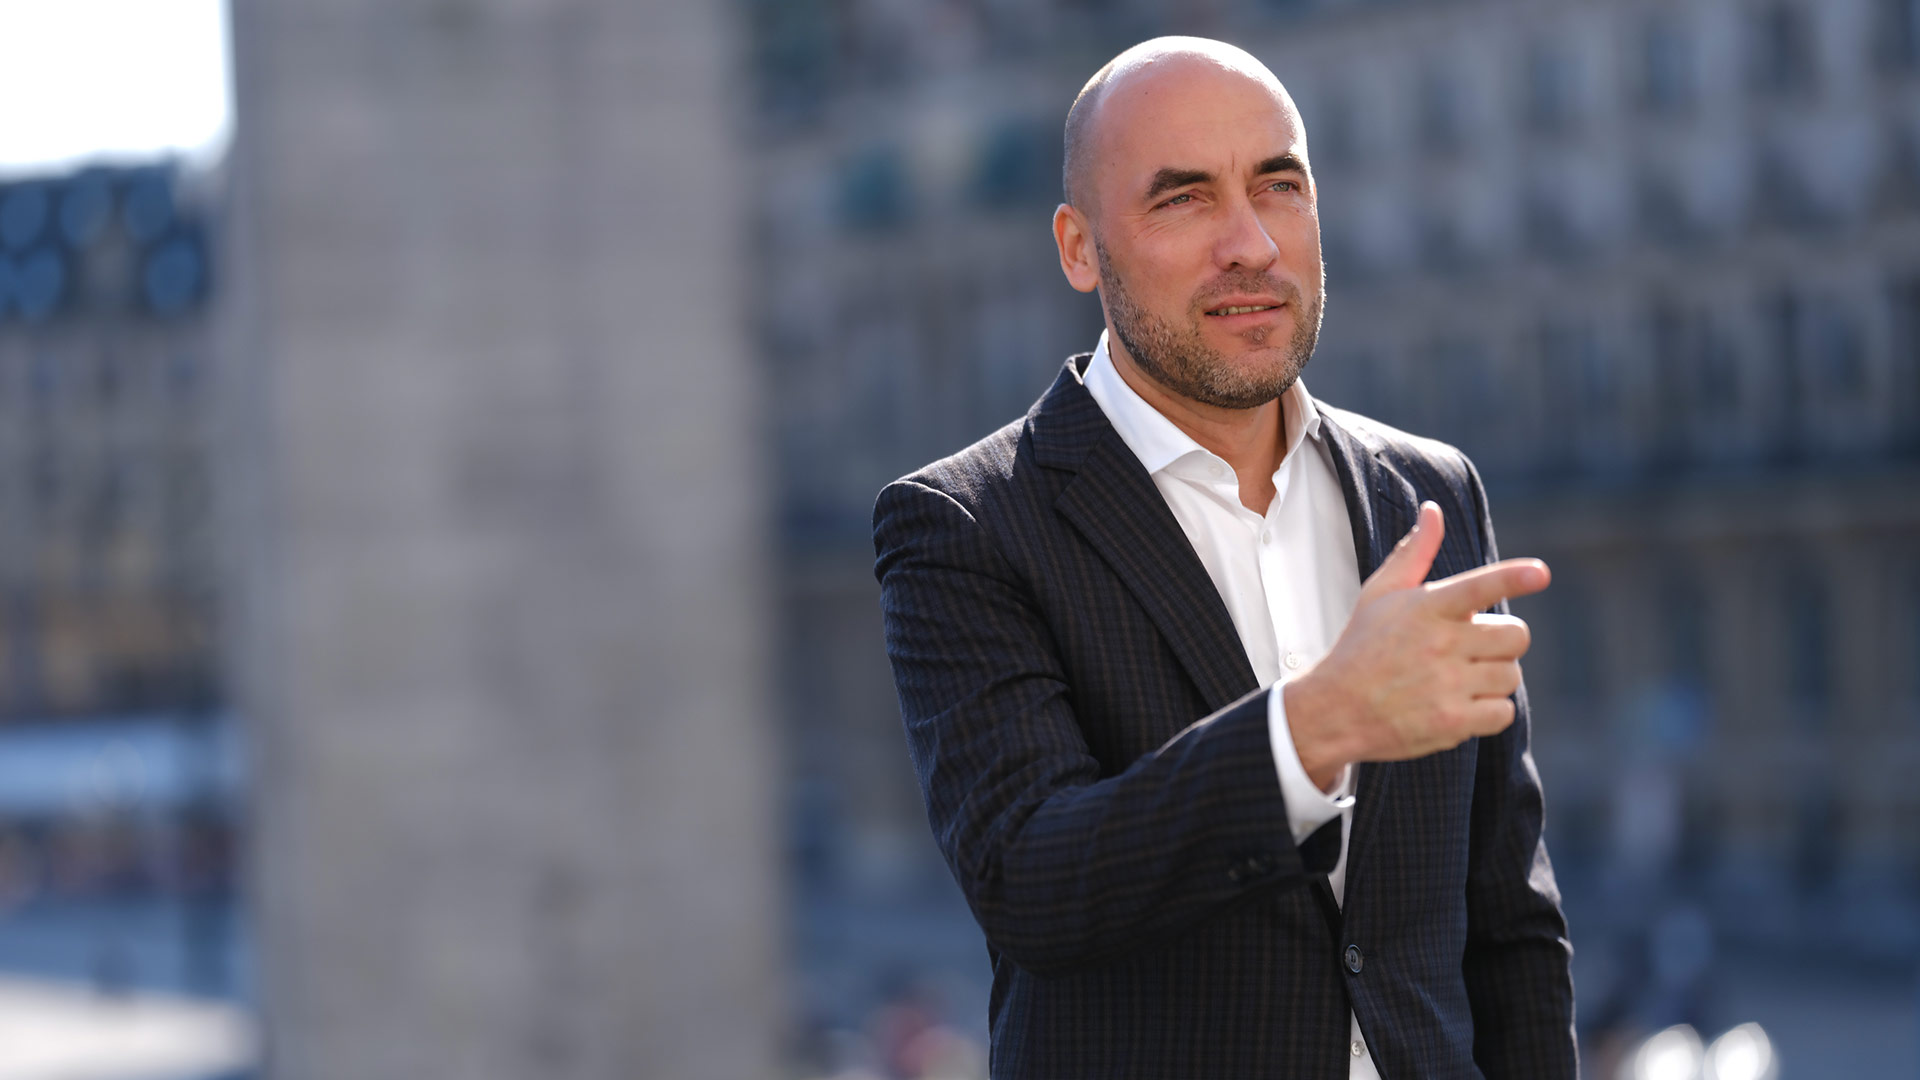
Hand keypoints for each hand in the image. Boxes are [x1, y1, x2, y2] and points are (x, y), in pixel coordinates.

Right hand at [1284, 501, 1548, 789]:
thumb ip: (1414, 554)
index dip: (1512, 578)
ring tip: (1457, 681)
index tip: (1540, 573)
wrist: (1333, 710)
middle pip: (1516, 636)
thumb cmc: (1363, 646)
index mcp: (1425, 608)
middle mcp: (1438, 645)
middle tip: (1470, 649)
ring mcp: (1446, 686)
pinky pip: (1504, 712)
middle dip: (1501, 642)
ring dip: (1493, 678)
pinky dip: (1490, 712)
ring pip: (1511, 675)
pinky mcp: (1452, 723)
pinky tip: (1460, 706)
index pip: (1478, 587)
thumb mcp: (1380, 594)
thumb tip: (1433, 511)